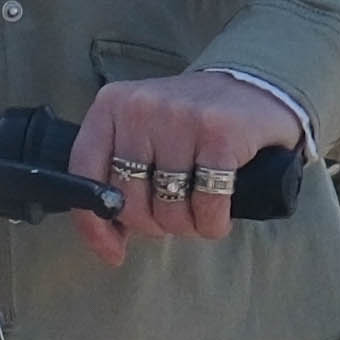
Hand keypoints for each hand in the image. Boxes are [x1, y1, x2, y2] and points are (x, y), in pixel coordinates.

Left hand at [67, 68, 303, 265]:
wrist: (256, 88)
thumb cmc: (191, 125)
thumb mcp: (143, 136)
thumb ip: (118, 179)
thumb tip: (108, 241)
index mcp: (111, 105)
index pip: (83, 171)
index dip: (93, 223)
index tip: (114, 251)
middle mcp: (141, 107)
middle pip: (129, 200)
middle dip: (153, 224)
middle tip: (174, 213)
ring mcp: (180, 117)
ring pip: (168, 208)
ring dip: (186, 226)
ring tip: (198, 209)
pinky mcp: (220, 134)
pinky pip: (206, 206)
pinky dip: (212, 223)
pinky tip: (219, 214)